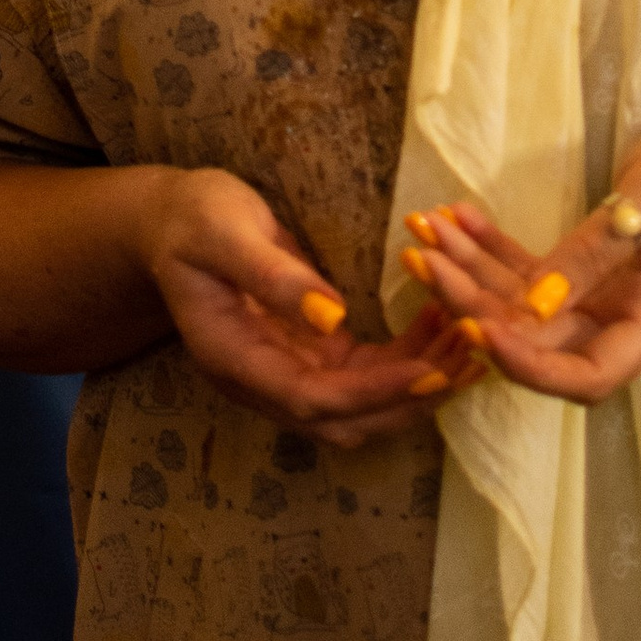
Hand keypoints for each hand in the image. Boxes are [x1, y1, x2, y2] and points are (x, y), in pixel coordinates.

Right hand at [142, 166, 479, 450]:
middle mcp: (263, 381)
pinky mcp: (310, 353)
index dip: (374, 394)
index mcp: (234, 359)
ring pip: (363, 404)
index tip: (432, 374)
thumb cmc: (192, 221)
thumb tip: (331, 320)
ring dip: (417, 383)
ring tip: (469, 343)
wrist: (172, 224)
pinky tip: (440, 322)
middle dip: (410, 399)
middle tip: (468, 360)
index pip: (311, 400)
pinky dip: (407, 357)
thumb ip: (273, 277)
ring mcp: (287, 370)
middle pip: (345, 419)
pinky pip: (366, 372)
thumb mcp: (224, 233)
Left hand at [402, 101, 640, 406]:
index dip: (531, 369)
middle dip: (475, 305)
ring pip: (524, 304)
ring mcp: (602, 297)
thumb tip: (537, 303)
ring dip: (471, 272)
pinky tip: (456, 216)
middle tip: (424, 262)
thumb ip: (601, 250)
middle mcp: (624, 321)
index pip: (589, 378)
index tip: (478, 330)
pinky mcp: (587, 267)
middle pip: (541, 341)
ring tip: (423, 232)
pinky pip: (531, 272)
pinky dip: (492, 248)